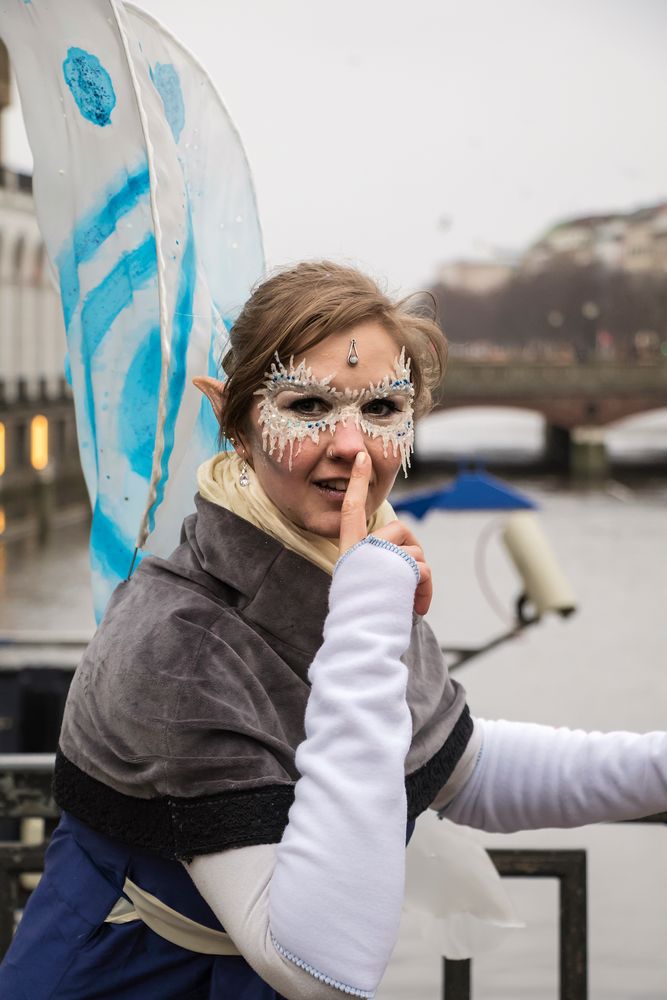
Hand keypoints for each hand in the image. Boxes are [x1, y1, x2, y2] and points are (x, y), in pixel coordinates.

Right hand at [338, 453, 432, 615]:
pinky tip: (417, 608)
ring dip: (419, 578)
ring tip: (409, 601)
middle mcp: (361, 548)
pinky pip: (423, 569)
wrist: (360, 637)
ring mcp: (379, 556)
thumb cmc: (363, 618)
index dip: (358, 483)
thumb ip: (379, 565)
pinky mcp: (397, 566)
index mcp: (350, 551)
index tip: (362, 457)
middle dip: (413, 553)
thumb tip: (409, 559)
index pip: (352, 510)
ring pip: (415, 551)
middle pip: (400, 529)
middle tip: (411, 581)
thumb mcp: (364, 585)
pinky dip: (426, 590)